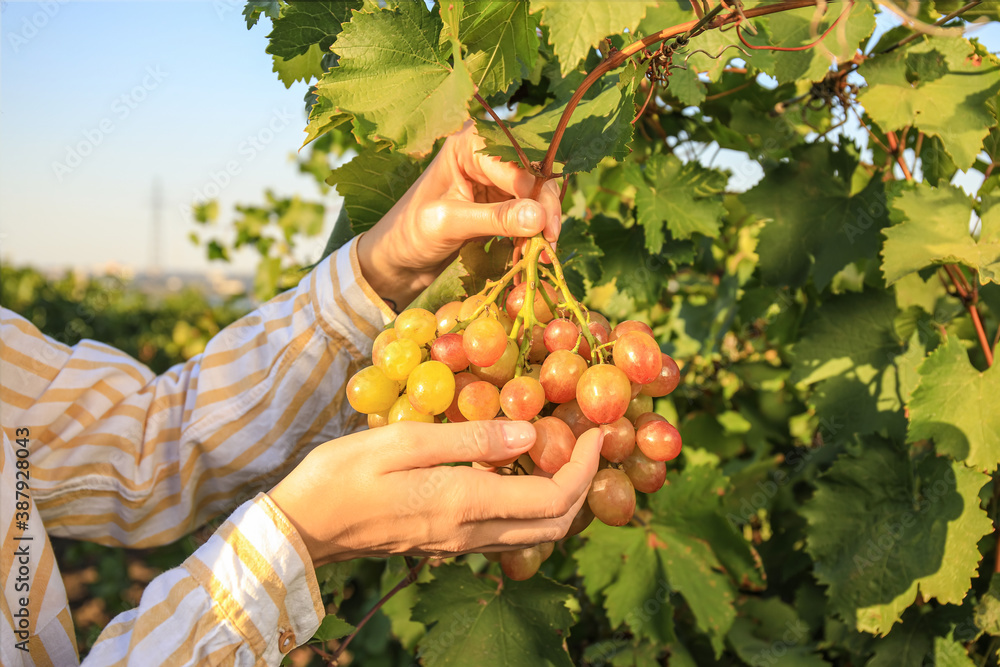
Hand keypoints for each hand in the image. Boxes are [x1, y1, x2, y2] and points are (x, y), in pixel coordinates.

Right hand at [267, 420, 602, 565]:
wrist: (303, 527)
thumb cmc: (343, 475)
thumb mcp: (404, 441)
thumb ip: (470, 437)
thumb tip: (531, 434)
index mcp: (466, 503)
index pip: (554, 499)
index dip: (586, 467)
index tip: (596, 431)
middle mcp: (470, 532)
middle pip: (554, 525)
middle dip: (584, 485)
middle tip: (589, 442)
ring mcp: (458, 544)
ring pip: (533, 534)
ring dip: (561, 499)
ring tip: (563, 453)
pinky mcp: (444, 543)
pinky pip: (506, 532)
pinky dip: (530, 506)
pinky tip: (519, 471)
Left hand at [357, 122, 562, 307]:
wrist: (396, 260)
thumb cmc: (410, 233)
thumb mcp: (450, 223)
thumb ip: (495, 218)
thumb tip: (540, 218)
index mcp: (469, 144)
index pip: (520, 166)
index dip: (538, 197)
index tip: (547, 231)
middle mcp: (486, 155)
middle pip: (534, 178)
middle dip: (544, 213)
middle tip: (547, 248)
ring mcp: (495, 180)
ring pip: (536, 198)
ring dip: (540, 228)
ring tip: (537, 257)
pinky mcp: (499, 204)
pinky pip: (527, 215)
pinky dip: (530, 235)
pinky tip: (526, 255)